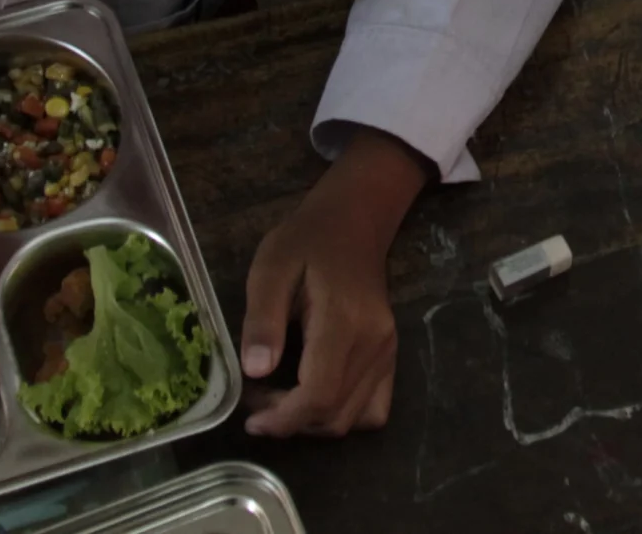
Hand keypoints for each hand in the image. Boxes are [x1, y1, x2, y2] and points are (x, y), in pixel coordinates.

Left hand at [239, 128, 427, 437]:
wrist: (354, 220)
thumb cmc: (306, 241)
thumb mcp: (270, 269)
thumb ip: (263, 320)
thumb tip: (256, 372)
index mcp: (344, 321)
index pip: (320, 394)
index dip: (284, 419)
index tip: (251, 418)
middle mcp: (375, 342)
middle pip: (336, 414)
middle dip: (291, 422)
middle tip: (258, 400)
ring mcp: (387, 351)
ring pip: (355, 418)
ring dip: (315, 422)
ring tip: (283, 399)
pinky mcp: (390, 354)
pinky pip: (374, 408)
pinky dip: (343, 415)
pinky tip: (316, 395)